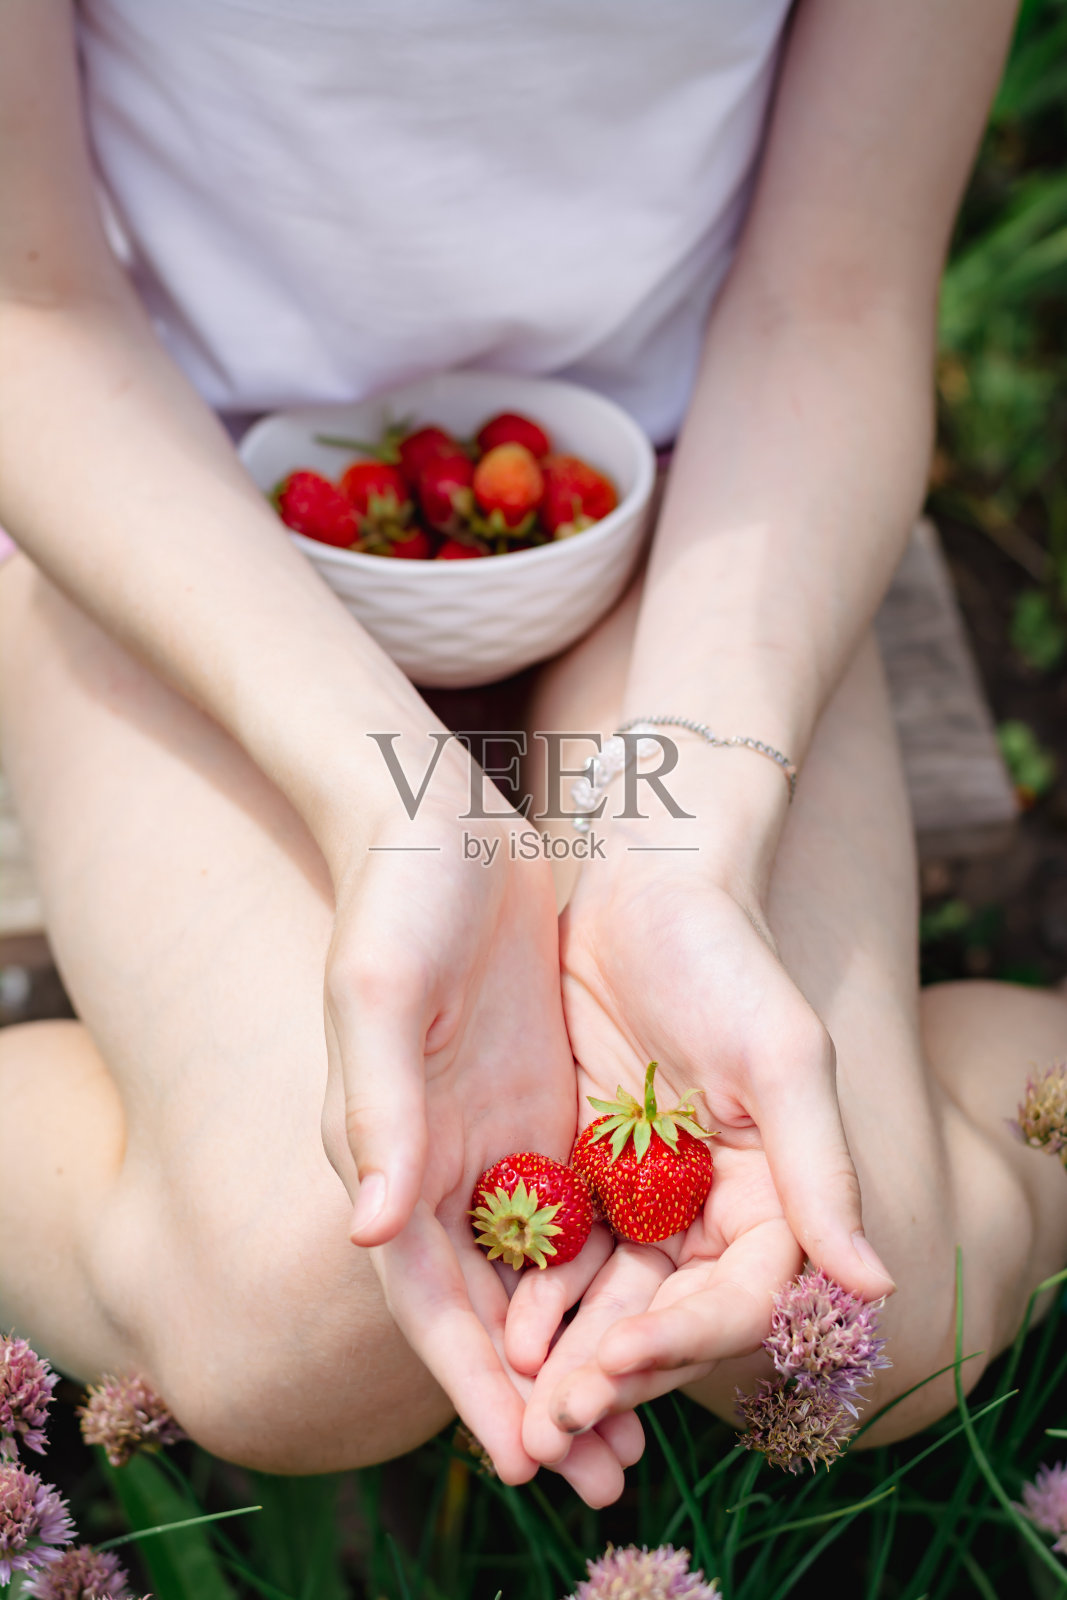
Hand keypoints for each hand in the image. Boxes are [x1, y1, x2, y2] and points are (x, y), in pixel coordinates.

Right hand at [317, 760, 640, 1498]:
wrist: (446, 823)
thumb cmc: (399, 901)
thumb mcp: (380, 995)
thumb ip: (379, 1110)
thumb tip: (374, 1232)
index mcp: (386, 1156)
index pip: (427, 1299)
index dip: (470, 1383)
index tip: (526, 1460)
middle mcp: (439, 1166)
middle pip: (490, 1310)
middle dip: (539, 1395)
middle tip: (604, 1475)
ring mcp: (497, 1138)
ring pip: (544, 1277)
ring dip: (584, 1352)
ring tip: (639, 1431)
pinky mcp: (544, 1107)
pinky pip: (582, 1211)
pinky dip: (612, 1273)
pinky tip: (662, 1314)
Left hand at [507, 856, 893, 1457]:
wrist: (642, 885)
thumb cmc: (725, 957)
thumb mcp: (781, 1055)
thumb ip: (820, 1168)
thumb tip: (875, 1286)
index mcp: (773, 1192)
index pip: (739, 1298)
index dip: (685, 1341)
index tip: (621, 1364)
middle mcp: (711, 1206)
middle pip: (669, 1315)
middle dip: (617, 1372)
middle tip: (558, 1425)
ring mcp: (642, 1192)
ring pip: (610, 1298)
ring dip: (572, 1354)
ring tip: (525, 1402)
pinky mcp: (582, 1168)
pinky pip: (559, 1248)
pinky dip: (537, 1292)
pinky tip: (503, 1327)